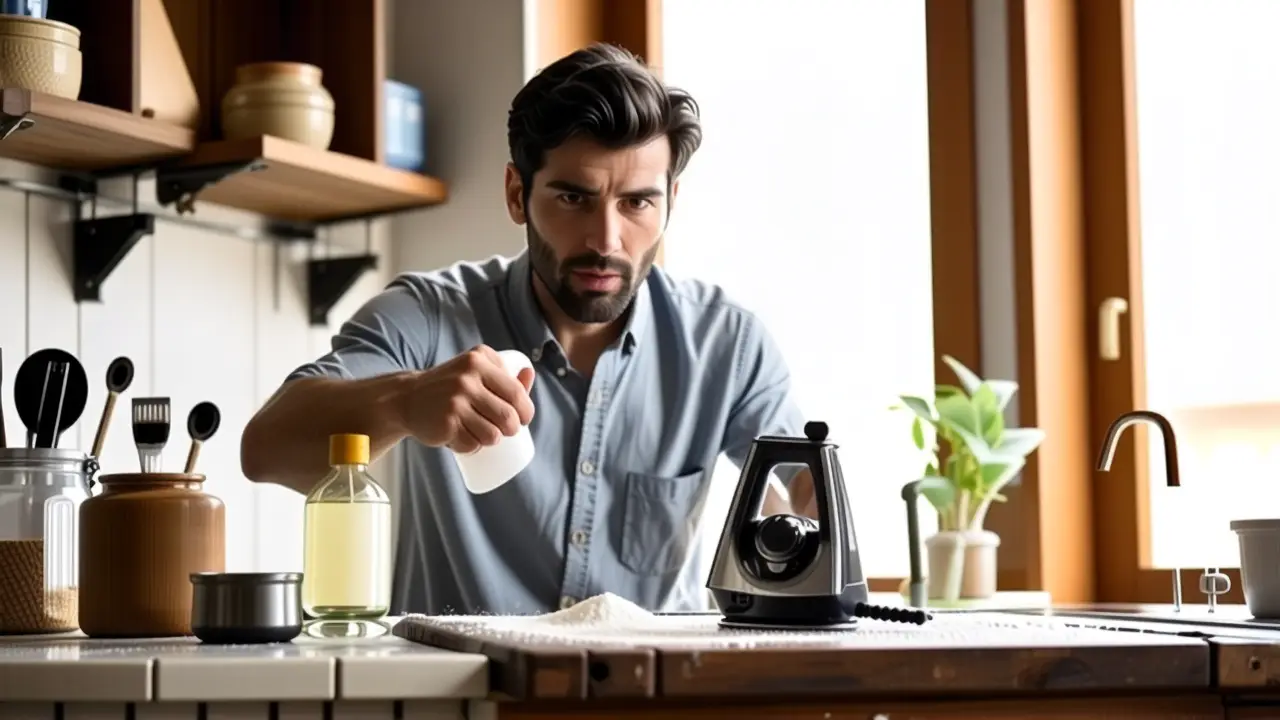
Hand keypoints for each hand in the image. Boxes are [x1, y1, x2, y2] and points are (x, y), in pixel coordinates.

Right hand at [402, 345, 535, 452]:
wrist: (406, 397)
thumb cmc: (449, 386)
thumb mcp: (473, 370)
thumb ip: (501, 371)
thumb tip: (529, 373)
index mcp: (478, 360)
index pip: (516, 392)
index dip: (526, 411)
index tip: (523, 419)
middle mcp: (466, 379)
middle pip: (508, 417)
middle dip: (512, 429)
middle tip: (505, 431)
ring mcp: (454, 402)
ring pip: (493, 435)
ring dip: (492, 440)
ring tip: (483, 433)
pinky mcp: (445, 424)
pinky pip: (472, 445)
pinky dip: (471, 447)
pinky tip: (463, 438)